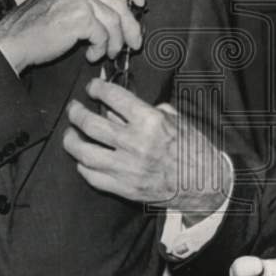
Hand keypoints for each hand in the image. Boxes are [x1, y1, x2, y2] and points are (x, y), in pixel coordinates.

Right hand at [0, 0, 144, 72]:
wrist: (12, 40)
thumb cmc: (37, 24)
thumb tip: (124, 7)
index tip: (141, 2)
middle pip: (120, 2)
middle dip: (131, 26)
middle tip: (134, 43)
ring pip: (115, 22)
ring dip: (115, 43)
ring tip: (106, 53)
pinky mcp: (80, 17)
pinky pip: (105, 36)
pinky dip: (101, 49)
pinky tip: (91, 55)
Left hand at [62, 79, 231, 218]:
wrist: (206, 184)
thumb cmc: (194, 148)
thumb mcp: (177, 120)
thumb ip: (148, 111)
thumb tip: (121, 108)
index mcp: (150, 122)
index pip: (113, 97)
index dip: (97, 88)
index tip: (92, 87)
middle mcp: (135, 144)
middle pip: (90, 124)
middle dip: (76, 112)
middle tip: (74, 108)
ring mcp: (127, 168)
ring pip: (84, 152)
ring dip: (72, 140)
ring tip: (70, 134)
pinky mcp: (124, 189)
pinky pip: (92, 176)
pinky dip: (84, 166)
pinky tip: (83, 159)